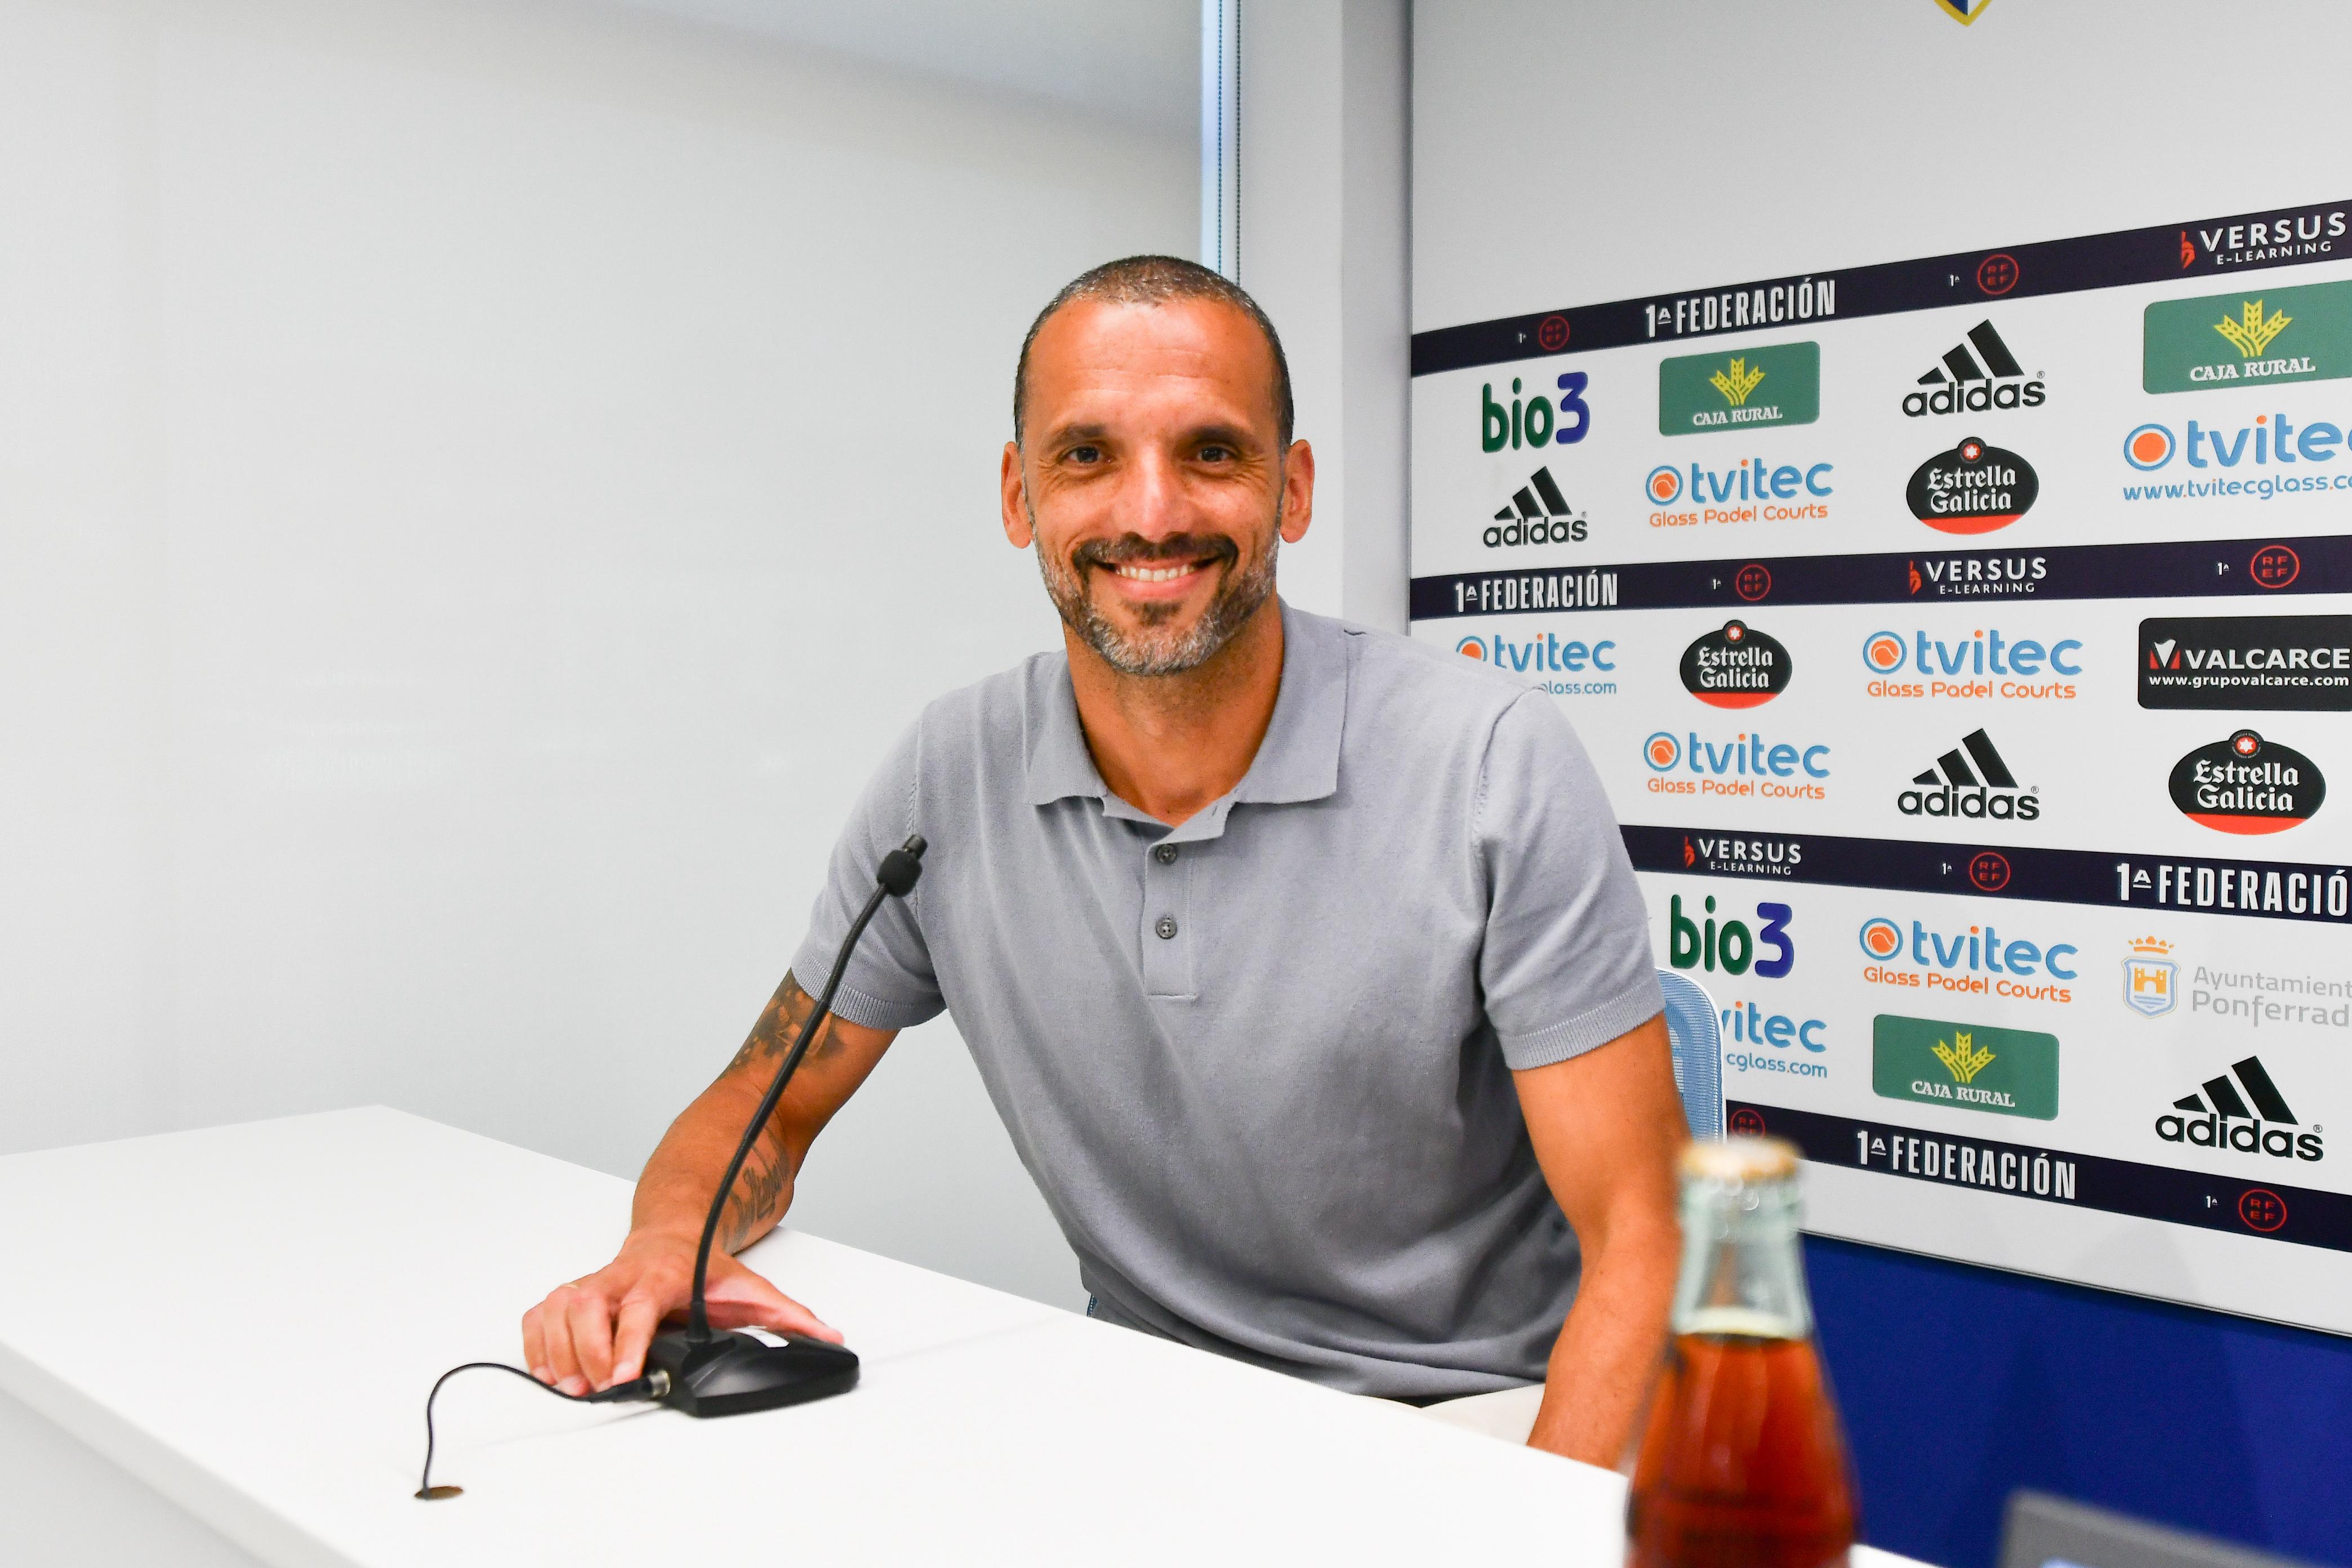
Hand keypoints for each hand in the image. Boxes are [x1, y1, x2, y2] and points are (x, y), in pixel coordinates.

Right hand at [520, 1229, 843, 1393]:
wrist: (676, 1230)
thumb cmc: (703, 1265)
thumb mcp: (751, 1287)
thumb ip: (790, 1315)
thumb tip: (830, 1337)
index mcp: (664, 1277)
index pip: (638, 1308)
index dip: (626, 1341)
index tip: (621, 1375)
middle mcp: (621, 1277)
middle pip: (587, 1309)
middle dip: (585, 1352)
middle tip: (592, 1389)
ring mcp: (594, 1282)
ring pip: (559, 1309)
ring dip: (557, 1351)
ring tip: (570, 1386)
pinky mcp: (573, 1291)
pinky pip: (540, 1313)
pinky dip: (536, 1342)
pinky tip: (548, 1369)